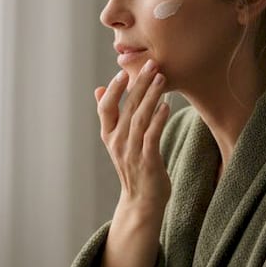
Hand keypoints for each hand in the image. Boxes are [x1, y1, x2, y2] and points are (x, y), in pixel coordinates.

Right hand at [95, 59, 171, 220]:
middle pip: (127, 107)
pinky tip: (166, 106)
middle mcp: (117, 142)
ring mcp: (131, 152)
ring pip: (140, 118)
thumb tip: (99, 89)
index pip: (106, 108)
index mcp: (109, 136)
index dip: (114, 89)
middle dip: (139, 84)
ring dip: (151, 97)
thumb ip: (110, 116)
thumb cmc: (133, 167)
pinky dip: (158, 120)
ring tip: (161, 79)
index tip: (123, 71)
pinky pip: (152, 136)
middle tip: (152, 64)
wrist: (141, 202)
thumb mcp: (117, 141)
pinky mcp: (147, 161)